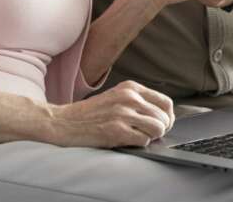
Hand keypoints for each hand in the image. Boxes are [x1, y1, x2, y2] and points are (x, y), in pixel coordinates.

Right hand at [50, 80, 174, 147]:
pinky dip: (140, 143)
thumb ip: (137, 101)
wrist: (63, 122)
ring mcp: (123, 113)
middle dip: (162, 129)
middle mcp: (129, 98)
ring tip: (139, 137)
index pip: (165, 102)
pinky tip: (128, 140)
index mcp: (131, 88)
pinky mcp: (116, 130)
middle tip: (151, 135)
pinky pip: (144, 140)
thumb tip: (162, 115)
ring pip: (158, 128)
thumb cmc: (90, 113)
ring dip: (152, 137)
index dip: (168, 117)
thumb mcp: (116, 97)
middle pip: (164, 117)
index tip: (164, 125)